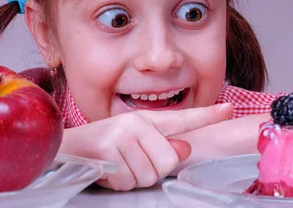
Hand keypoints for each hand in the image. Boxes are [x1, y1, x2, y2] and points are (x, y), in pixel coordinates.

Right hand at [60, 103, 233, 190]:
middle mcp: (136, 123)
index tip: (228, 109)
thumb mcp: (133, 144)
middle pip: (168, 161)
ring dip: (132, 178)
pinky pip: (129, 180)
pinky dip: (118, 183)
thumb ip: (161, 146)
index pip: (182, 119)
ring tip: (117, 166)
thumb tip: (184, 149)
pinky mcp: (109, 150)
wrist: (64, 148)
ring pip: (149, 174)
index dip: (207, 115)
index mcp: (145, 121)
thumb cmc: (101, 148)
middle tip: (130, 164)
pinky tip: (107, 170)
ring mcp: (122, 135)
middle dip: (150, 171)